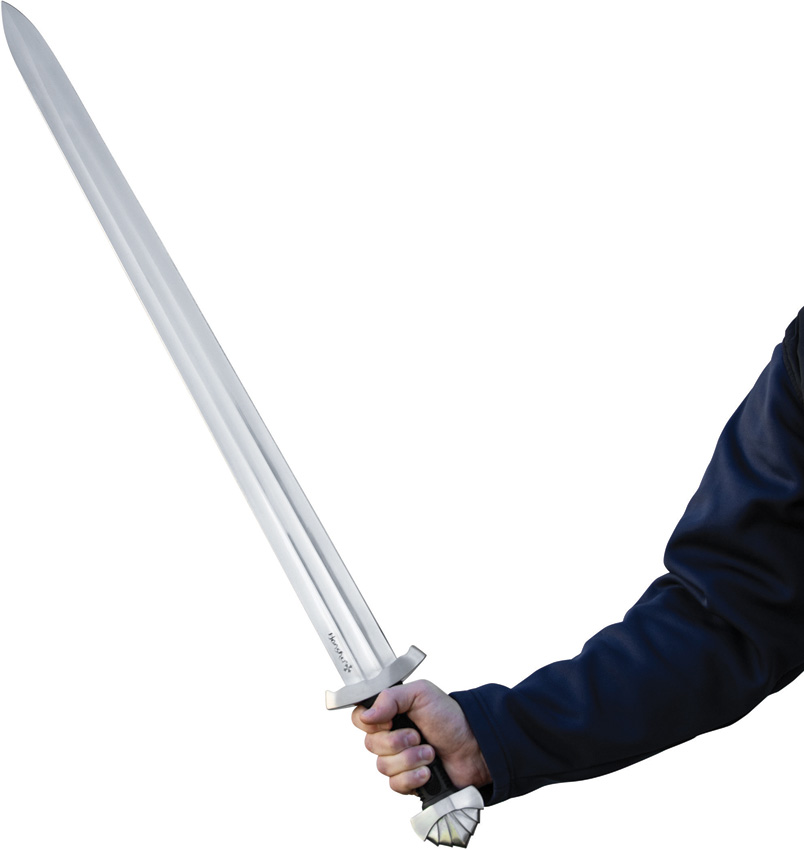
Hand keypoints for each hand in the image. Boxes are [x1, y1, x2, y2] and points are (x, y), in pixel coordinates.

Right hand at [351, 679, 490, 794]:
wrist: (474, 747)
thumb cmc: (450, 717)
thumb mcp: (421, 694)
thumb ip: (391, 697)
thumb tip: (367, 715)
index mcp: (390, 714)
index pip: (360, 719)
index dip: (370, 723)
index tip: (389, 721)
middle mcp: (390, 737)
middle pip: (370, 745)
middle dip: (398, 742)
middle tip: (418, 736)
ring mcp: (398, 761)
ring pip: (383, 767)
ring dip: (410, 759)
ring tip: (430, 753)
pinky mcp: (408, 782)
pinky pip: (395, 785)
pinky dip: (413, 778)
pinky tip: (428, 772)